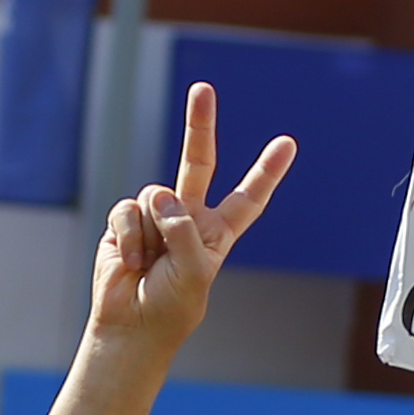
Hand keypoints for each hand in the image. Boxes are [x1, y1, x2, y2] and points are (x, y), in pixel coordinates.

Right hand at [90, 80, 295, 361]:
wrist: (132, 325)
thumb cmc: (172, 306)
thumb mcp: (196, 270)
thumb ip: (185, 228)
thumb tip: (159, 193)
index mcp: (219, 233)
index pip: (248, 198)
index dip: (266, 172)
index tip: (287, 143)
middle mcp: (189, 217)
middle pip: (198, 162)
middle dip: (199, 124)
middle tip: (202, 89)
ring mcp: (156, 216)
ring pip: (157, 197)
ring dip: (153, 233)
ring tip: (150, 263)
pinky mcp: (125, 220)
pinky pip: (129, 209)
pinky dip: (130, 236)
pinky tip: (131, 262)